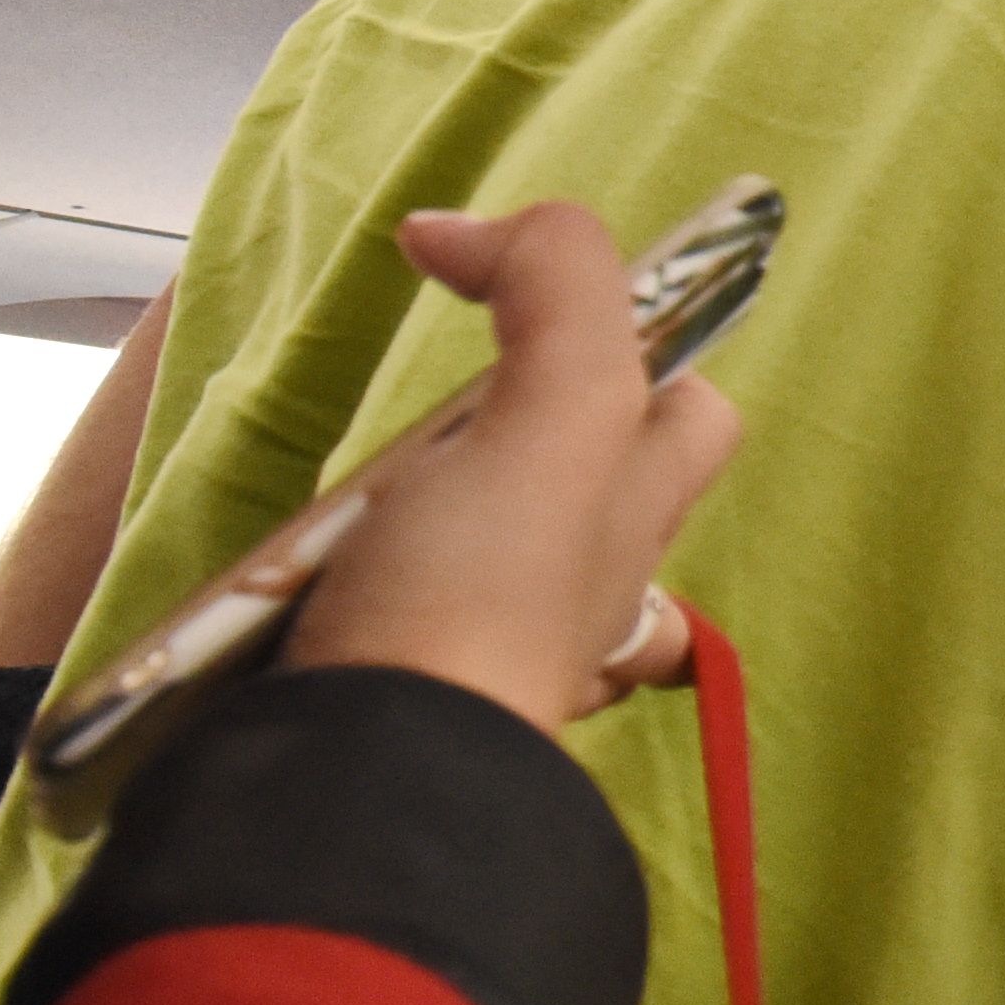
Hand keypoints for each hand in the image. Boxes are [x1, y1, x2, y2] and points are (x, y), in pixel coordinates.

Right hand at [282, 203, 740, 735]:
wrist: (370, 775)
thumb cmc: (479, 592)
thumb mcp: (561, 408)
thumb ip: (558, 290)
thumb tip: (456, 229)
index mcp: (639, 515)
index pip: (691, 412)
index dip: (640, 343)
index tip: (520, 299)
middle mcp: (590, 587)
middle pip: (590, 483)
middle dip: (529, 435)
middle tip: (443, 408)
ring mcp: (496, 648)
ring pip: (496, 556)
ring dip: (437, 515)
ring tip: (366, 494)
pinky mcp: (405, 691)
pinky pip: (403, 620)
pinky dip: (360, 590)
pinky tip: (313, 579)